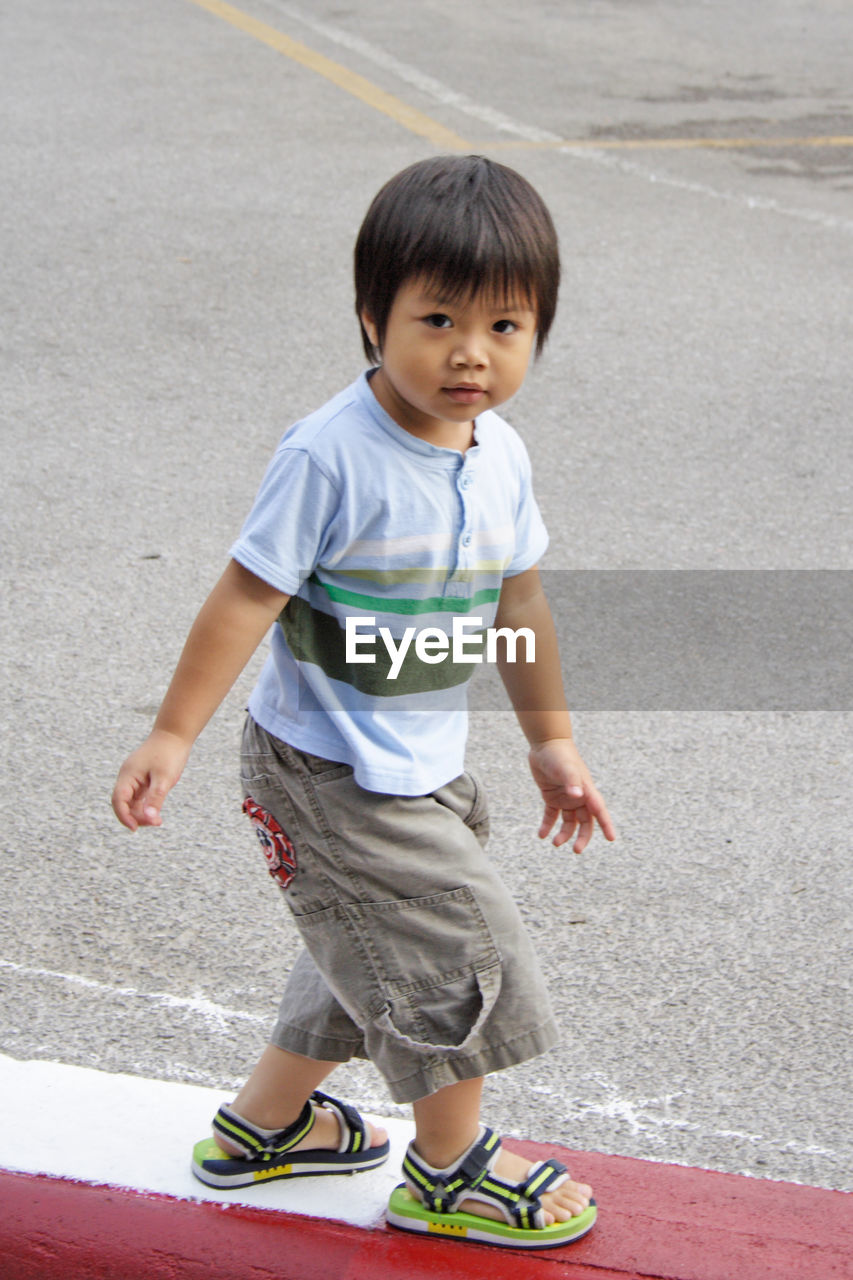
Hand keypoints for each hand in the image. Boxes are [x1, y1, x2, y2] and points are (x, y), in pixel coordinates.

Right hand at [111, 730, 191, 830]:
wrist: (175, 734)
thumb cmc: (169, 753)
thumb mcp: (164, 778)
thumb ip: (155, 799)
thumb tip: (149, 819)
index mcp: (128, 775)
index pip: (118, 800)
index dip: (124, 816)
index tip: (134, 829)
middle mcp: (128, 777)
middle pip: (123, 803)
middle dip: (135, 817)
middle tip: (155, 823)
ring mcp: (134, 778)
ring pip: (131, 801)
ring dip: (141, 813)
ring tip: (157, 820)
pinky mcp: (142, 779)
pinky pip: (138, 797)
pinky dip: (145, 806)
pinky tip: (155, 812)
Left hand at [528, 738, 615, 852]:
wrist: (546, 744)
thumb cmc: (559, 755)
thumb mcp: (566, 768)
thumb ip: (572, 781)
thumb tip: (578, 796)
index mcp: (587, 791)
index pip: (599, 811)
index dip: (606, 825)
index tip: (611, 839)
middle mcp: (579, 797)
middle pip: (585, 822)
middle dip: (582, 837)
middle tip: (577, 850)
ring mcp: (566, 798)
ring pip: (569, 822)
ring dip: (564, 834)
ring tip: (554, 843)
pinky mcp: (552, 798)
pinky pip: (552, 816)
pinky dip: (548, 826)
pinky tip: (542, 835)